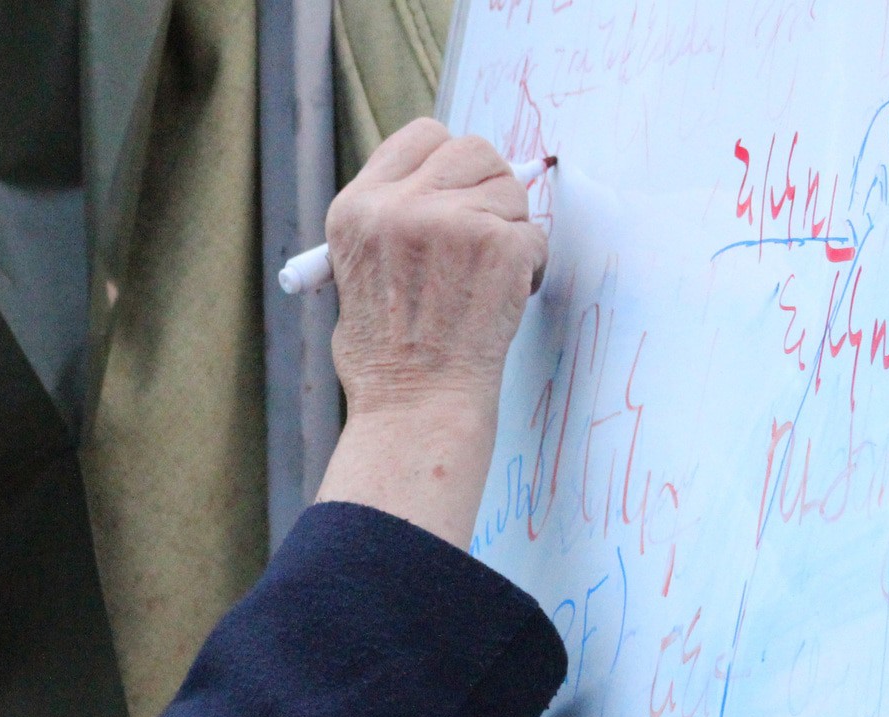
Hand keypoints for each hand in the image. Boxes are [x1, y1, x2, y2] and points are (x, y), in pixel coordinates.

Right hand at [314, 118, 548, 548]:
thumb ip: (391, 222)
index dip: (446, 161)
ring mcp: (452, 222)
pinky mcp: (499, 245)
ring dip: (509, 227)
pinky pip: (534, 234)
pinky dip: (529, 265)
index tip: (457, 190)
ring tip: (487, 276)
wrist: (414, 407)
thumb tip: (444, 188)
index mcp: (358, 208)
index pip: (421, 136)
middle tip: (484, 232)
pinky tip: (505, 297)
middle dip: (487, 185)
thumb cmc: (386, 357)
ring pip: (510, 189)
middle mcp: (401, 205)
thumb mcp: (355, 273)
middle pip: (472, 149)